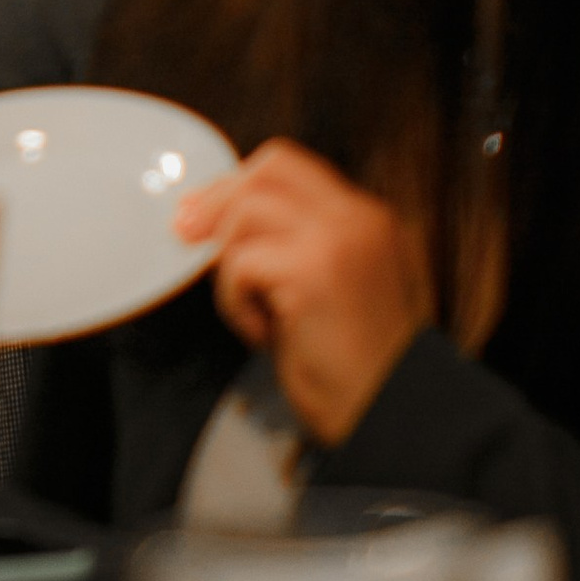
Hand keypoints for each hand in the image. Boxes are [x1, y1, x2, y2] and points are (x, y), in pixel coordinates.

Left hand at [177, 140, 434, 446]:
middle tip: (188, 235)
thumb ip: (293, 247)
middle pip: (268, 168)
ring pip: (247, 209)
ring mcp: (339, 240)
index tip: (203, 212)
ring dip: (230, 263)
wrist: (390, 413)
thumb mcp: (328, 289)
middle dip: (218, 199)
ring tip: (253, 311)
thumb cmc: (356, 368)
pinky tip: (263, 333)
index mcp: (366, 220)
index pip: (289, 167)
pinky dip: (235, 300)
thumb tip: (222, 224)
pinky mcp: (315, 272)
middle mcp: (358, 219)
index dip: (238, 185)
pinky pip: (240, 262)